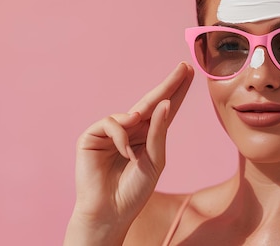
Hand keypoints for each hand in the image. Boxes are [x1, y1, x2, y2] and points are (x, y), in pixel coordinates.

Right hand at [66, 62, 193, 244]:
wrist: (110, 212)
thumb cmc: (134, 190)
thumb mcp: (155, 160)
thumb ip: (159, 132)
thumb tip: (164, 102)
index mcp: (148, 136)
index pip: (165, 108)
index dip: (176, 90)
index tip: (187, 72)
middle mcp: (131, 129)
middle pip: (152, 101)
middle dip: (168, 85)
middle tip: (183, 68)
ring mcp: (111, 132)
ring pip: (130, 112)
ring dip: (137, 126)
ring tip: (134, 153)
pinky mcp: (92, 136)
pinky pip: (111, 123)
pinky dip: (120, 136)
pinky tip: (124, 152)